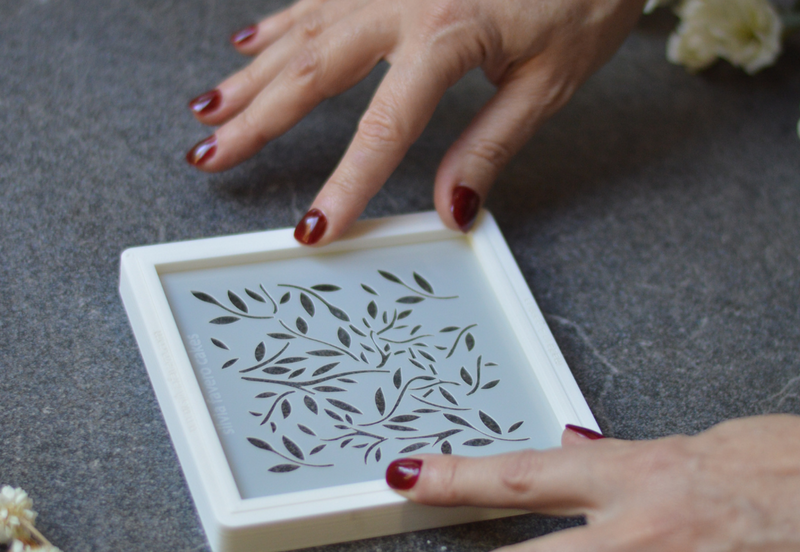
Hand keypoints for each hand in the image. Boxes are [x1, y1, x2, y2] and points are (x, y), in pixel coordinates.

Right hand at [187, 0, 644, 243]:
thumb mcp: (547, 82)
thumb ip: (491, 145)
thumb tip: (452, 209)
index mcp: (445, 36)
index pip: (382, 131)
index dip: (345, 186)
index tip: (313, 229)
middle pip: (312, 73)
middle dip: (255, 122)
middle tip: (208, 156)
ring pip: (301, 32)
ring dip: (250, 76)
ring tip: (207, 111)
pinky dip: (278, 24)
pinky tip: (248, 43)